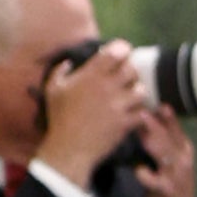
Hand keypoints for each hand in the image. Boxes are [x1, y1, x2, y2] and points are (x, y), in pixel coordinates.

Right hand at [34, 39, 148, 186]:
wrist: (69, 147)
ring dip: (138, 91)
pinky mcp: (126, 122)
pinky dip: (141, 111)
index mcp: (89, 76)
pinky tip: (135, 112)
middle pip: (132, 69)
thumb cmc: (59, 118)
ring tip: (131, 95)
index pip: (115, 53)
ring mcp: (118, 105)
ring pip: (141, 90)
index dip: (122, 49)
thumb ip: (60, 72)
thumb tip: (69, 62)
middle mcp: (106, 87)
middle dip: (132, 70)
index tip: (123, 51)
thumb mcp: (52, 90)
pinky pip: (143, 112)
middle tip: (127, 76)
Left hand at [127, 107, 196, 196]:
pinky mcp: (168, 190)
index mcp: (184, 150)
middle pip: (169, 138)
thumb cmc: (168, 183)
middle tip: (140, 108)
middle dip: (156, 124)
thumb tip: (141, 115)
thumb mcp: (168, 160)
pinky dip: (144, 173)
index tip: (147, 98)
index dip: (164, 114)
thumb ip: (159, 141)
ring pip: (165, 155)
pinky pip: (154, 179)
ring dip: (153, 142)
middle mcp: (183, 160)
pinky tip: (138, 170)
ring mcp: (177, 175)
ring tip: (140, 132)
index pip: (174, 128)